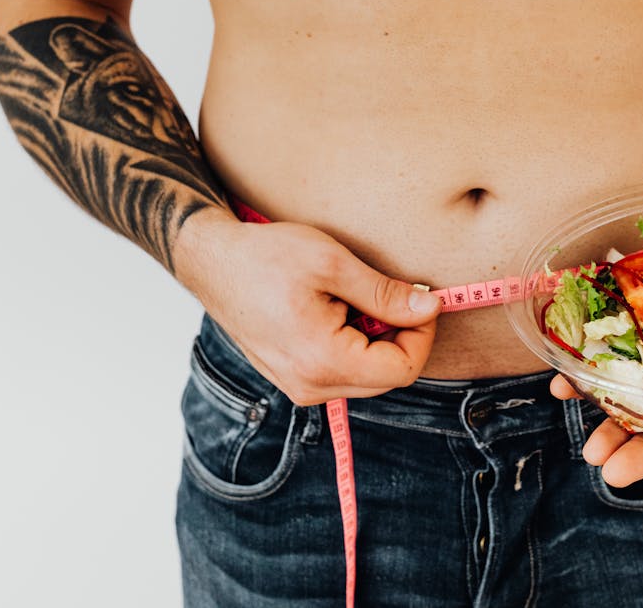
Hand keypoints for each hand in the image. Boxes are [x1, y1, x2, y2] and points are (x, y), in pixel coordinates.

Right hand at [175, 210, 440, 404]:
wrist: (212, 262)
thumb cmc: (266, 256)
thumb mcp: (334, 264)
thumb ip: (385, 294)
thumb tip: (430, 310)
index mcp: (323, 362)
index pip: (402, 369)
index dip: (422, 334)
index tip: (421, 300)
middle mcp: (310, 387)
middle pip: (387, 378)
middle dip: (402, 337)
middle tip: (394, 295)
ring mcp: (299, 387)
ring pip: (368, 377)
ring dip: (378, 341)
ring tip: (355, 299)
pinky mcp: (294, 379)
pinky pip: (344, 373)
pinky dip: (356, 345)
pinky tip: (338, 312)